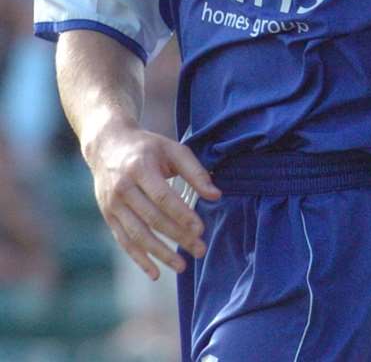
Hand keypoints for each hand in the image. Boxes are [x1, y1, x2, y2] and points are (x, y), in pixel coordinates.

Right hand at [83, 122, 218, 278]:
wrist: (107, 145)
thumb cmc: (148, 148)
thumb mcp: (173, 150)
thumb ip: (196, 172)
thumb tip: (216, 196)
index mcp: (139, 168)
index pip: (163, 197)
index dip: (181, 215)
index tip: (200, 229)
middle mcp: (122, 188)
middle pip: (152, 219)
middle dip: (177, 237)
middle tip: (200, 250)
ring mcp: (112, 204)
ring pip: (136, 235)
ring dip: (159, 254)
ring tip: (182, 266)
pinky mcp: (108, 216)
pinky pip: (123, 241)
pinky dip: (139, 259)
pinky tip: (155, 273)